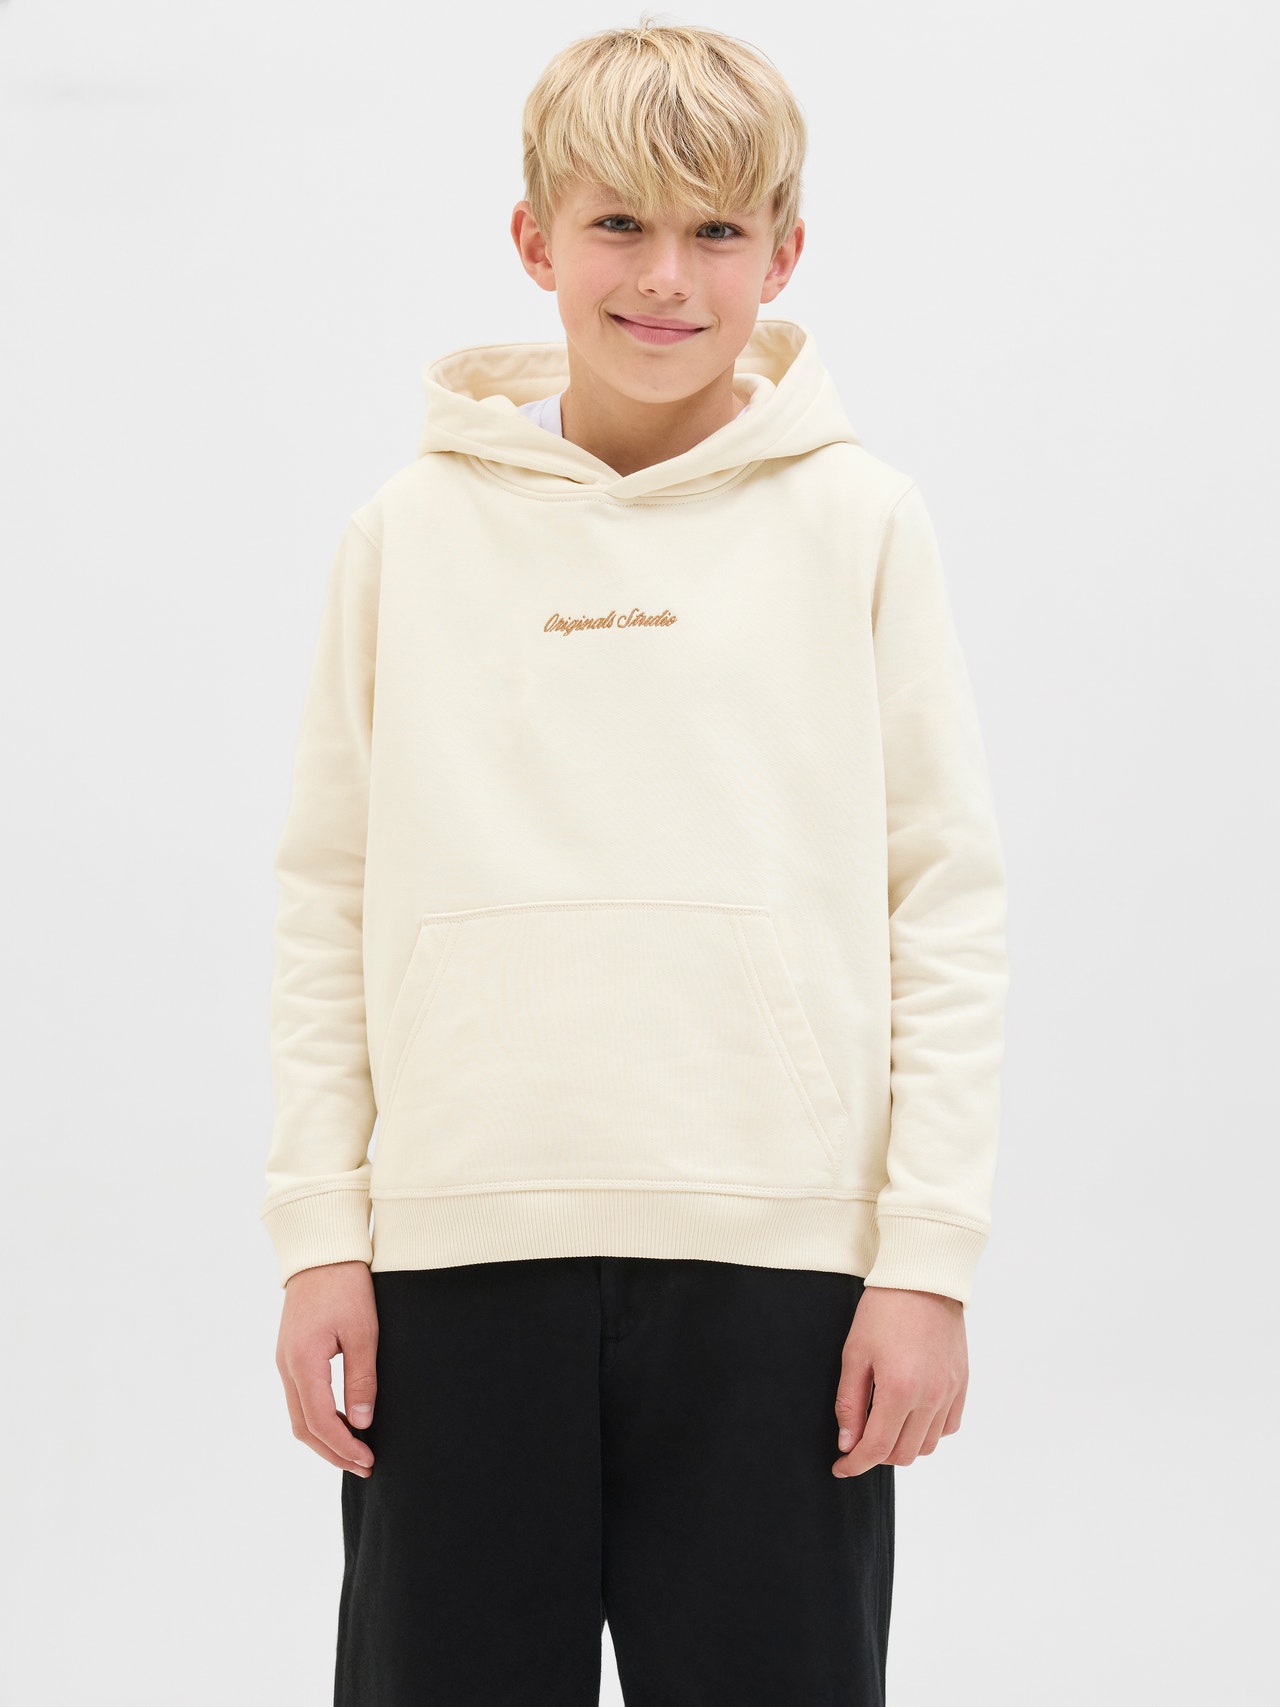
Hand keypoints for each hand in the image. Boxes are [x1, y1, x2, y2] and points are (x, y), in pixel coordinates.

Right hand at [275, 1259, 378, 1476]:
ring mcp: (285, 1361)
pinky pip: (299, 1398)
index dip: (344, 1446)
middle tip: (364, 1465)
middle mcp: (287, 1366)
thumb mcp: (363, 1332)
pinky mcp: (290, 1354)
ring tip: (356, 1449)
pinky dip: (319, 1418)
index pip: (320, 1421)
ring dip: (325, 1437)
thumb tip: (362, 1423)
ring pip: (298, 1415)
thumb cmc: (346, 1286)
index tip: (368, 1460)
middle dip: (333, 1451)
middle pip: (303, 1427)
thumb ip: (361, 1379)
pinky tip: (343, 1420)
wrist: (321, 1253)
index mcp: (304, 1362)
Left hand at [831, 1285, 967, 1476]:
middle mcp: (930, 1397)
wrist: (922, 1279)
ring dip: (903, 1445)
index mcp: (900, 1390)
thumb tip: (848, 1442)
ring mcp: (950, 1391)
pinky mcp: (961, 1383)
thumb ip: (850, 1403)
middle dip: (877, 1455)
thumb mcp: (855, 1354)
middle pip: (903, 1453)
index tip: (840, 1467)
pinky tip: (911, 1415)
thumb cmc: (883, 1310)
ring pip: (927, 1445)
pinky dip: (928, 1431)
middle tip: (858, 1440)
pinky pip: (948, 1426)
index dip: (855, 1464)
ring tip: (884, 1426)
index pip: (876, 1448)